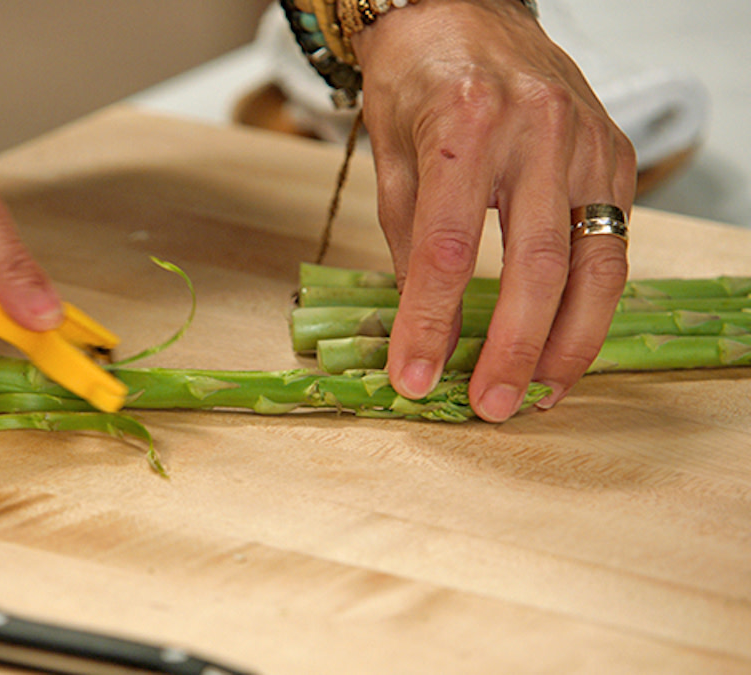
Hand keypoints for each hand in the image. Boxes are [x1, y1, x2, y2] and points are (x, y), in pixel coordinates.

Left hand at [348, 0, 635, 420]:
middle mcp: (536, 130)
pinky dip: (591, 302)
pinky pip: (612, 241)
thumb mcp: (390, 157)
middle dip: (514, 349)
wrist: (462, 10)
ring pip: (594, 262)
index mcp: (463, 125)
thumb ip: (408, 243)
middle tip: (492, 405)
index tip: (415, 378)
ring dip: (570, 341)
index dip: (431, 324)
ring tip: (540, 394)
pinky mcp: (615, 153)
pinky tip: (566, 341)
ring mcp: (586, 141)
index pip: (448, 249)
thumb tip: (423, 329)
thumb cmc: (416, 79)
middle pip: (536, 265)